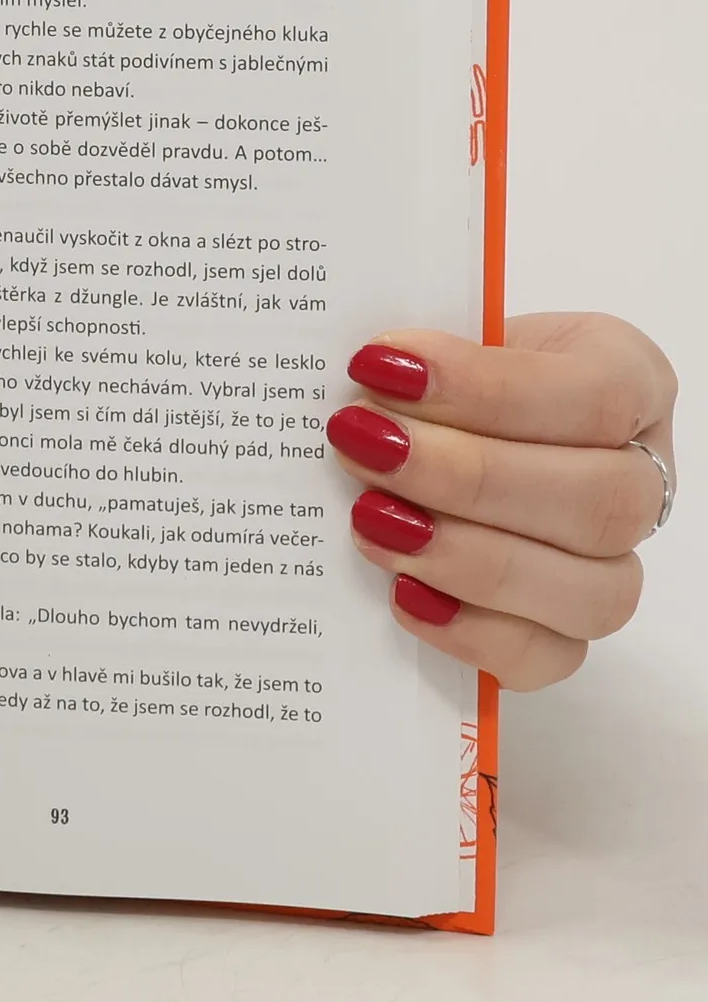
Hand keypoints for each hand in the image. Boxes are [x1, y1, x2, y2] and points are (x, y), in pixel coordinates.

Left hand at [327, 313, 675, 690]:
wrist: (426, 435)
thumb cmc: (439, 379)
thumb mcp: (439, 343)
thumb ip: (417, 357)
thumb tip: (364, 371)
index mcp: (625, 379)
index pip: (596, 393)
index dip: (487, 388)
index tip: (381, 369)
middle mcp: (637, 478)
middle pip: (599, 502)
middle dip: (467, 477)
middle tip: (364, 447)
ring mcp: (610, 565)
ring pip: (593, 592)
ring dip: (468, 558)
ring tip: (370, 520)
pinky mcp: (562, 633)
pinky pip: (546, 658)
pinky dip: (471, 633)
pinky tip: (402, 593)